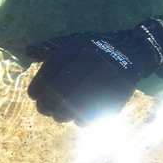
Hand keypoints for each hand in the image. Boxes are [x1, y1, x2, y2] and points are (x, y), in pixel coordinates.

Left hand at [27, 19, 162, 123]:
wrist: (134, 49)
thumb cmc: (95, 49)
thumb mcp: (74, 42)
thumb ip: (50, 48)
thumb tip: (29, 51)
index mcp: (78, 46)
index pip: (52, 67)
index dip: (39, 84)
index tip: (34, 96)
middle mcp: (92, 57)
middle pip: (64, 86)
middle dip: (50, 103)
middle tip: (45, 111)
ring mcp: (109, 72)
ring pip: (82, 100)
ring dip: (66, 113)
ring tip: (60, 117)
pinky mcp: (123, 87)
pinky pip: (102, 109)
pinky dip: (88, 118)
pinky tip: (79, 121)